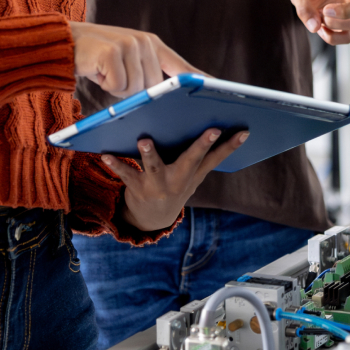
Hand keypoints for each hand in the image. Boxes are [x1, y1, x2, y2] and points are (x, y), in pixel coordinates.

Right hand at [70, 22, 195, 97]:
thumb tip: (164, 98)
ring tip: (105, 71)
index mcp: (152, 44)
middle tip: (114, 75)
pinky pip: (118, 86)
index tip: (216, 87)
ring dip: (117, 88)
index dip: (198, 78)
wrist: (66, 42)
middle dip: (133, 91)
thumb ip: (146, 71)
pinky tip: (98, 70)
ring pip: (135, 90)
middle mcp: (144, 42)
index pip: (180, 65)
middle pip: (152, 88)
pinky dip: (106, 84)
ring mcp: (129, 44)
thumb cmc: (98, 58)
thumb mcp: (127, 60)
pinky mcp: (113, 52)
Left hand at [105, 129, 248, 230]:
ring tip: (145, 140)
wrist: (152, 218)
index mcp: (194, 173)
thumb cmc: (176, 184)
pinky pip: (126, 174)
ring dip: (150, 153)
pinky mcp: (137, 186)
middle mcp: (179, 179)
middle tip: (212, 131)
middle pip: (192, 160)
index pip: (216, 158)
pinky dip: (115, 164)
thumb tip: (231, 131)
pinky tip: (105, 154)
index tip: (243, 132)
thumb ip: (207, 155)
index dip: (230, 145)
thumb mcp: (194, 175)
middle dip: (201, 145)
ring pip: (154, 166)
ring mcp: (158, 184)